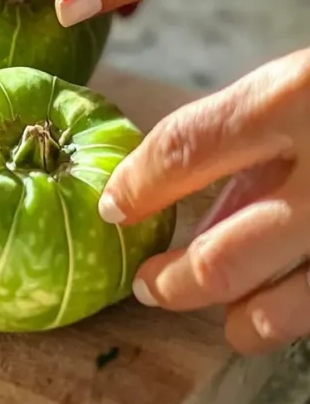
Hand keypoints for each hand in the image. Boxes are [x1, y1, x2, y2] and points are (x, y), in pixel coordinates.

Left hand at [98, 49, 309, 353]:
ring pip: (278, 312)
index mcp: (300, 95)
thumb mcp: (304, 84)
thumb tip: (186, 212)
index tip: (114, 204)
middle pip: (221, 258)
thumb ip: (243, 141)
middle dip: (171, 281)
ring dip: (235, 319)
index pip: (184, 148)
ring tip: (218, 312)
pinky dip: (294, 316)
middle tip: (149, 283)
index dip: (136, 185)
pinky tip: (280, 306)